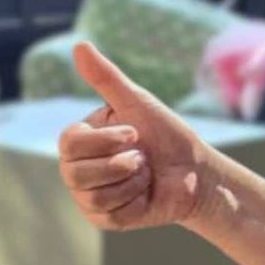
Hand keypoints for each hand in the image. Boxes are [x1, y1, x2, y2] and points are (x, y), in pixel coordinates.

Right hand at [57, 42, 216, 230]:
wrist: (195, 172)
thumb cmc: (166, 134)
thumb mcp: (138, 102)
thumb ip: (106, 78)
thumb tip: (79, 45)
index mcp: (81, 139)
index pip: (69, 142)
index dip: (104, 140)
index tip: (135, 133)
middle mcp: (77, 168)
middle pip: (74, 172)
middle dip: (119, 163)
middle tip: (143, 156)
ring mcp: (88, 196)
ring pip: (93, 196)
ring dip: (131, 182)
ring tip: (146, 173)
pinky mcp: (104, 219)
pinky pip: (109, 214)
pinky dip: (135, 201)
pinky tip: (146, 193)